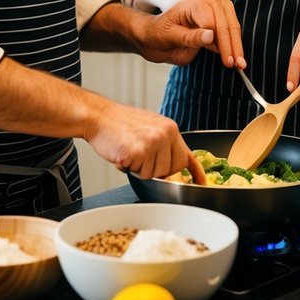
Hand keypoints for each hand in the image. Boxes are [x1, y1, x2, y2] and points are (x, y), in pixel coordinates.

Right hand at [85, 102, 205, 181]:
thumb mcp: (150, 127)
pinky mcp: (139, 152)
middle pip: (170, 170)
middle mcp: (165, 134)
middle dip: (154, 169)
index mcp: (170, 128)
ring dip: (140, 169)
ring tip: (130, 151)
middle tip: (139, 154)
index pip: (187, 155)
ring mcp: (153, 142)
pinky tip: (123, 153)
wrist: (98, 116)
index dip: (195, 173)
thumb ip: (164, 143)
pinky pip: (139, 173)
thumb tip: (173, 163)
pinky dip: (129, 168)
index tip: (201, 183)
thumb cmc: (119, 124)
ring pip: (154, 174)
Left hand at [138, 0, 245, 67]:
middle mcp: (208, 0)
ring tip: (240, 64)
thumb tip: (211, 36)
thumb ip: (190, 37)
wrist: (157, 27)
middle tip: (237, 65)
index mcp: (193, 4)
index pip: (212, 25)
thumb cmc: (160, 32)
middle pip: (226, 24)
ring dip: (237, 45)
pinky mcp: (222, 12)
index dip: (221, 44)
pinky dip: (234, 41)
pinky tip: (235, 56)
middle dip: (232, 46)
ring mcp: (217, 4)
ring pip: (233, 25)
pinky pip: (232, 27)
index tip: (226, 62)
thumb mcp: (170, 36)